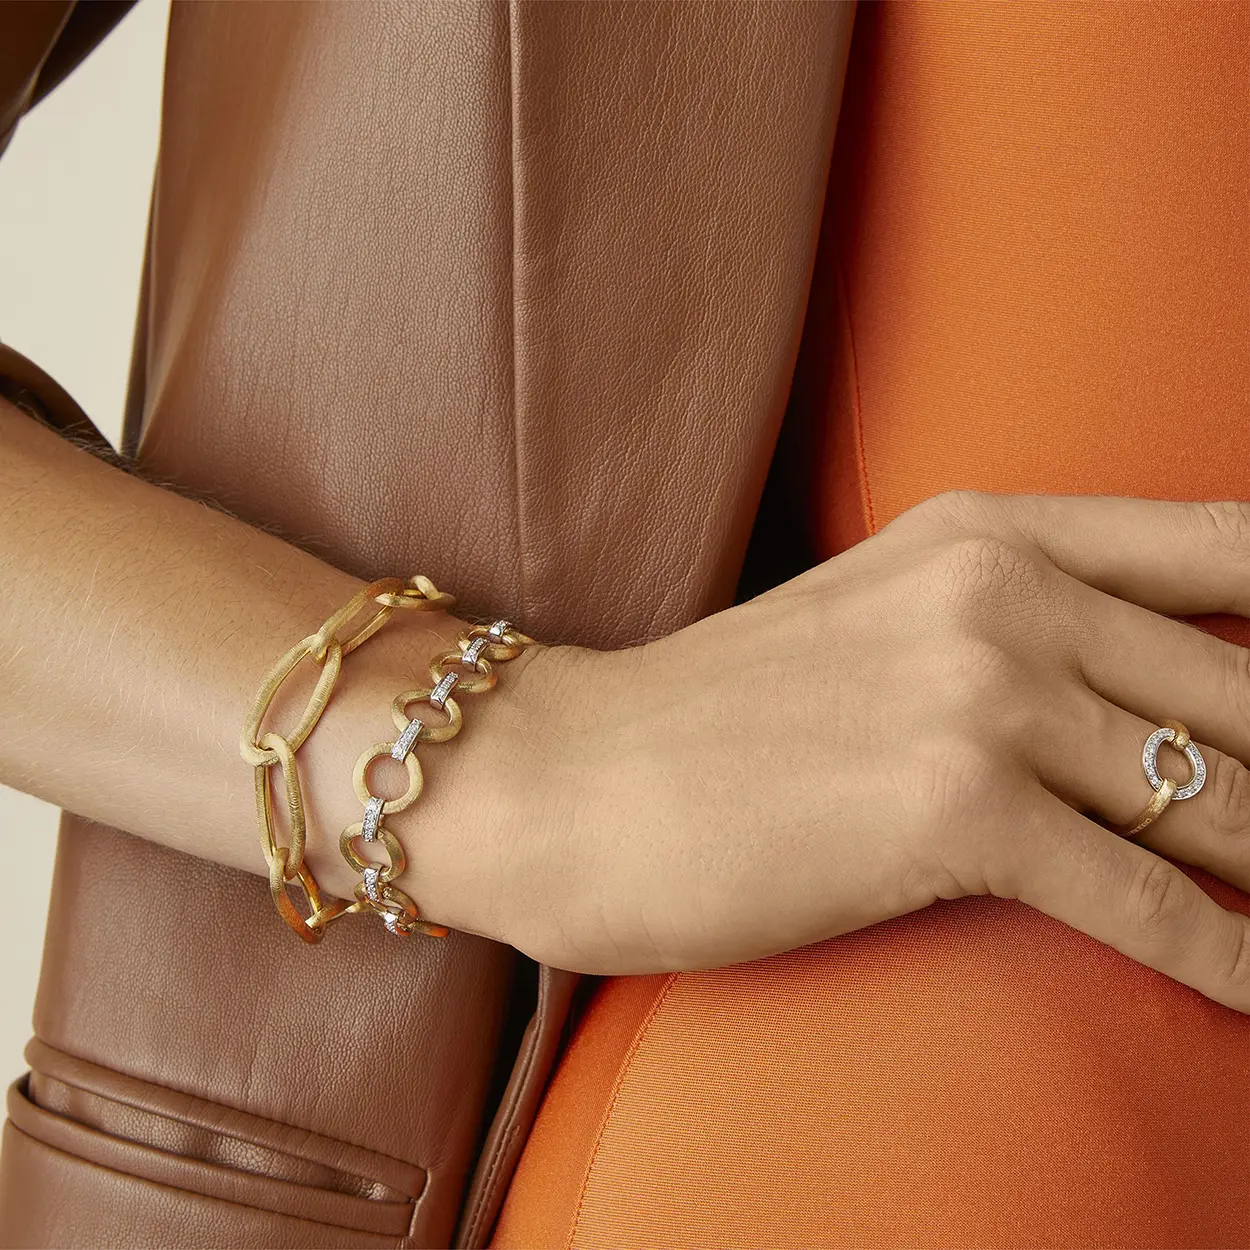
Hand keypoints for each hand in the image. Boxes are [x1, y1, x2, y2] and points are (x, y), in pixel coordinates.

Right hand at [505, 491, 1249, 1010]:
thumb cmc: (715, 718)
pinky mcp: (950, 808)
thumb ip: (1012, 628)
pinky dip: (1228, 965)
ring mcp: (979, 695)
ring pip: (1221, 804)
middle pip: (1245, 695)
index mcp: (990, 533)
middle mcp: (1002, 594)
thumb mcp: (878, 620)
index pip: (1231, 549)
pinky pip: (1151, 903)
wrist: (564, 775)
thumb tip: (1149, 706)